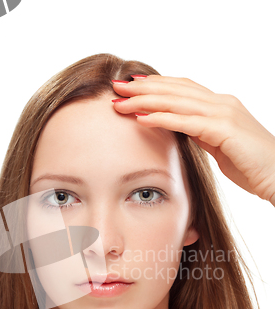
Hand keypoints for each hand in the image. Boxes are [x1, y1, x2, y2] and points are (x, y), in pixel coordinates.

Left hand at [112, 76, 274, 205]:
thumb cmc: (250, 165)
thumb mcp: (220, 145)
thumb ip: (202, 133)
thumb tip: (182, 129)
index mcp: (220, 105)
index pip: (182, 88)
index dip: (156, 85)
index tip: (132, 86)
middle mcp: (221, 103)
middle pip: (175, 89)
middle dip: (143, 87)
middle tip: (116, 87)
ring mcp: (224, 113)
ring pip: (177, 102)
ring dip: (145, 100)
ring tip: (120, 102)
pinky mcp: (224, 130)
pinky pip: (186, 122)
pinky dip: (162, 118)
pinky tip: (141, 118)